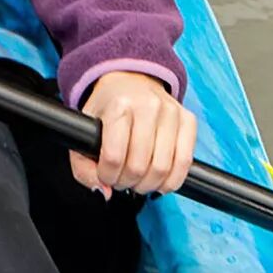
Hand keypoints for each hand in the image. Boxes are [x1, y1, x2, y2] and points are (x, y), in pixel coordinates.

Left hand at [72, 70, 196, 197]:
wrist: (130, 80)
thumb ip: (84, 168)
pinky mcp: (188, 120)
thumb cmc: (107, 110)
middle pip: (139, 166)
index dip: (107, 176)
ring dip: (148, 185)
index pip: (113, 157)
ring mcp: (171, 112)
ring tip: (139, 181)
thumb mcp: (84, 133)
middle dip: (127, 182)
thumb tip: (104, 192)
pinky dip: (172, 181)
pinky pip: (184, 162)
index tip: (106, 175)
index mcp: (118, 106)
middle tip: (122, 180)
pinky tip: (160, 181)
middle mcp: (147, 106)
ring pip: (163, 168)